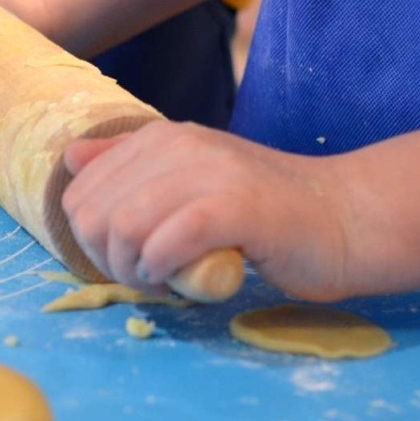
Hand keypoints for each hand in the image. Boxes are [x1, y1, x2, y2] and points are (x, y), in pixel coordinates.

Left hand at [61, 123, 362, 301]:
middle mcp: (179, 146)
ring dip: (134, 272)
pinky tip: (184, 282)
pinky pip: (166, 243)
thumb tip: (71, 159)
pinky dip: (163, 272)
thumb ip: (131, 168)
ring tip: (166, 282)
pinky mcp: (236, 207)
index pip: (80, 193)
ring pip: (122, 229)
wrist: (348, 219)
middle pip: (92, 215)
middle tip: (145, 277)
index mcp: (161, 139)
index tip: (128, 260)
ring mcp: (208, 173)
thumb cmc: (267, 214)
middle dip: (106, 260)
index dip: (91, 240)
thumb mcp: (191, 182)